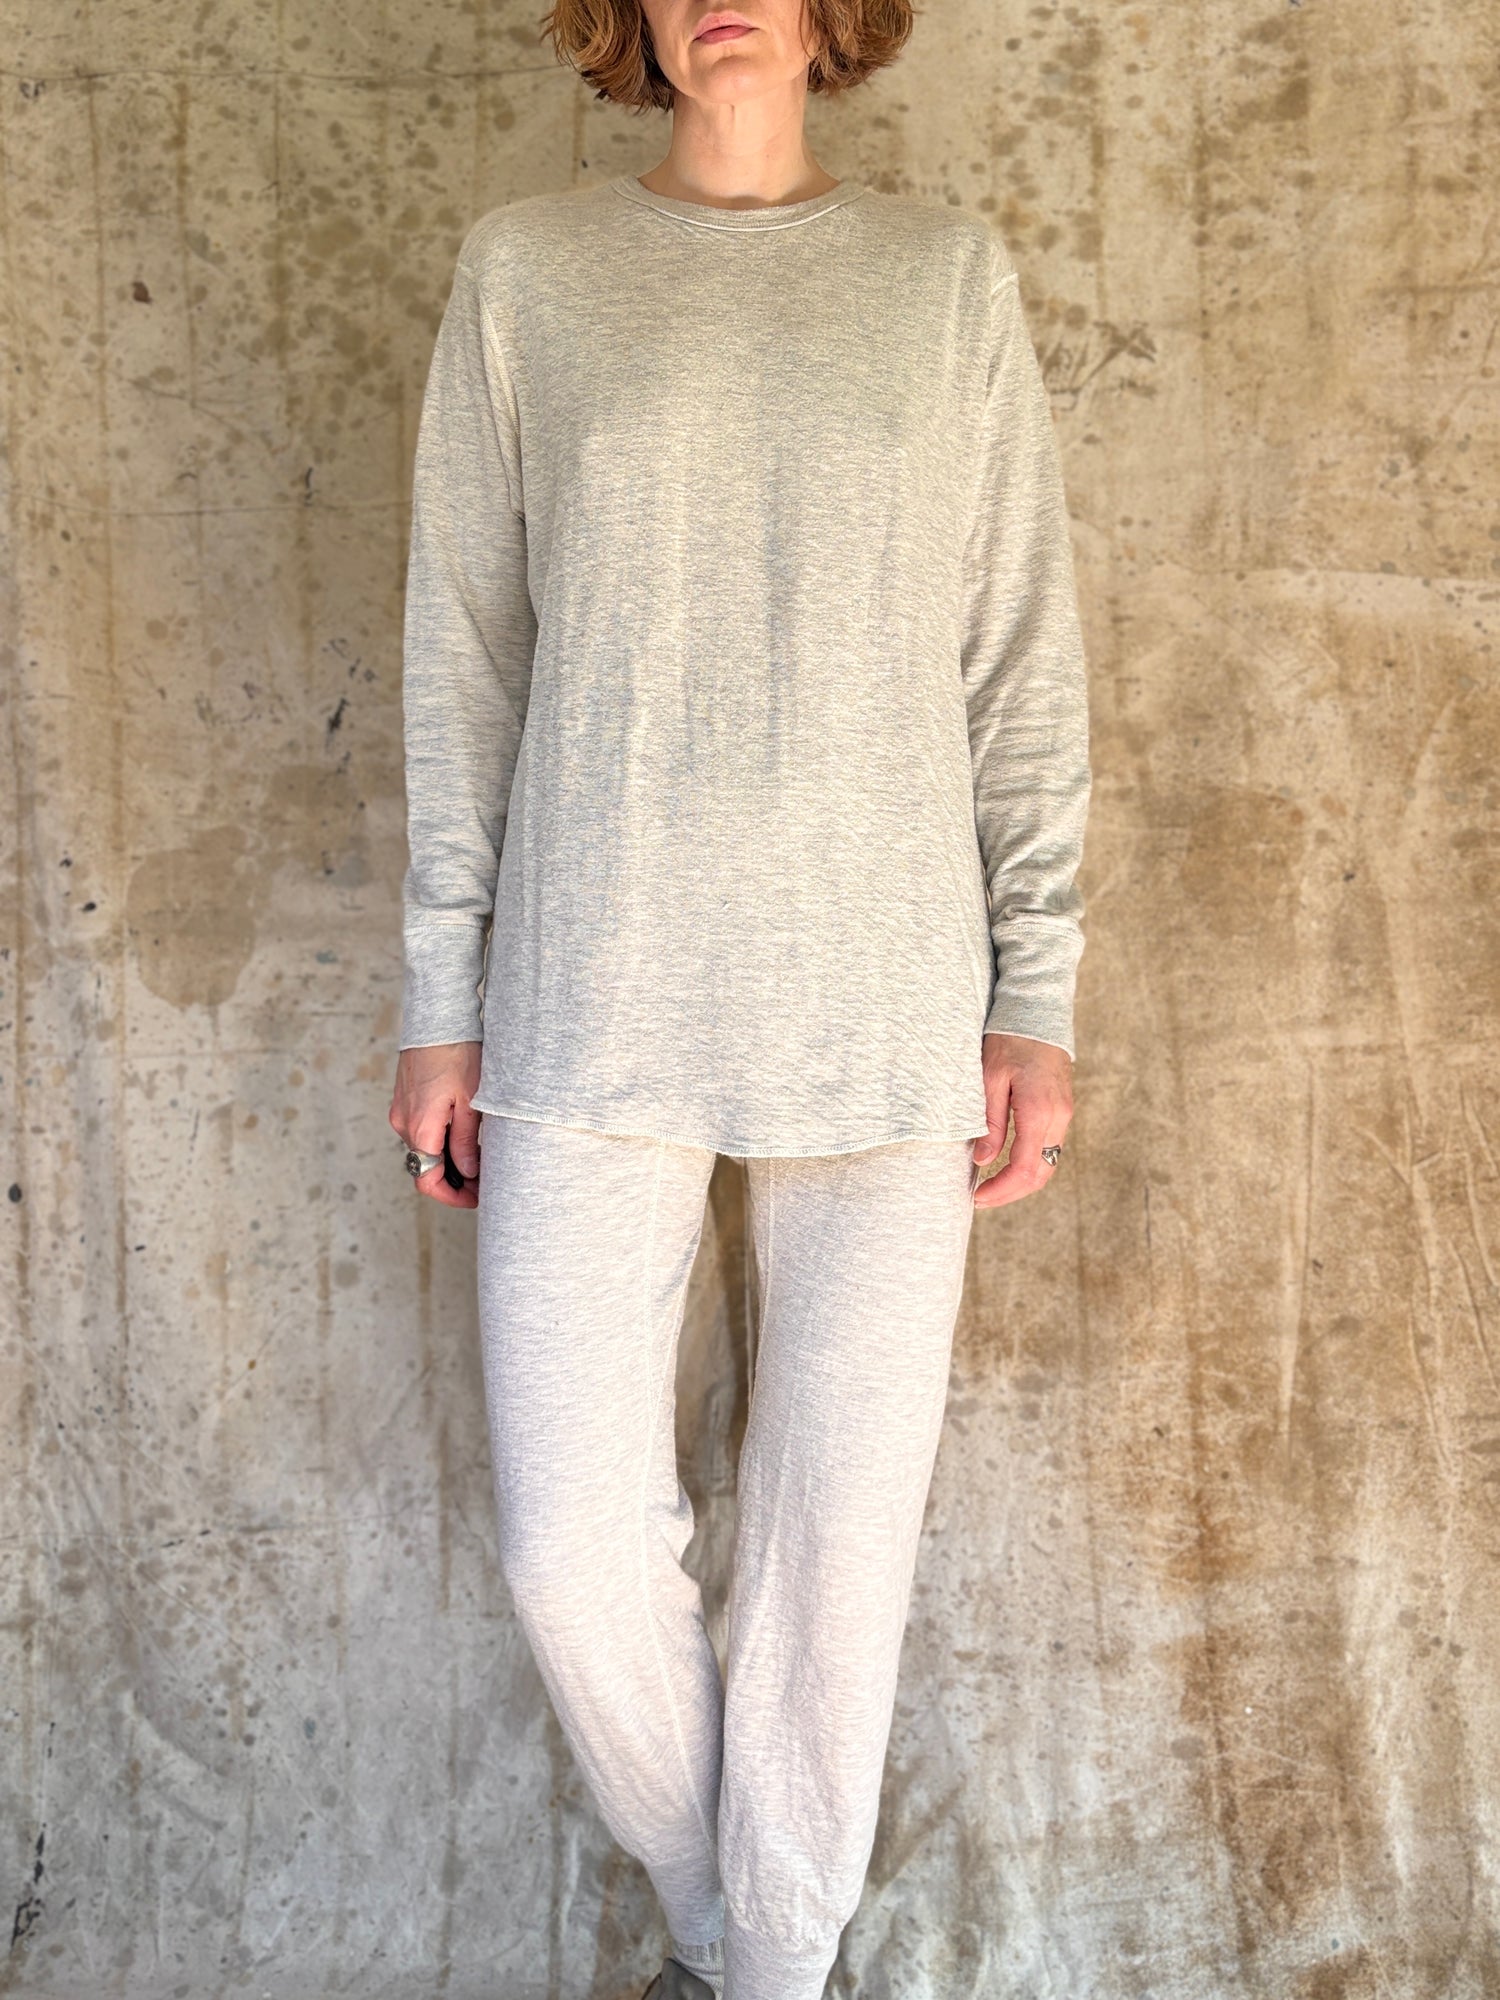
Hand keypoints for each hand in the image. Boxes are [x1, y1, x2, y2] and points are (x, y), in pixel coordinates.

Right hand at [389, 1042, 482, 1208]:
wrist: (438, 1019)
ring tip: (480, 1156)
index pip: (428, 1181)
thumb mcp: (471, 1102)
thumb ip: (467, 1141)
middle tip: (485, 1181)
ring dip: (449, 1160)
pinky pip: (421, 1131)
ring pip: (425, 1150)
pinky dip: (440, 1141)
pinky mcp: (404, 1101)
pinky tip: (464, 1135)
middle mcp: (404, 1124)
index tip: (477, 1197)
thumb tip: (469, 1173)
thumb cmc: (458, 1054)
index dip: (453, 1196)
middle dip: (455, 1180)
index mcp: (420, 1128)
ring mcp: (401, 1112)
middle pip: (426, 1168)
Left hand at [972, 1032, 1073, 1208]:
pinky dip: (1030, 1164)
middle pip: (1041, 1174)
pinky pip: (1049, 1148)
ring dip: (1021, 1181)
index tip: (977, 1197)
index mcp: (1040, 1112)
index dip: (1001, 1190)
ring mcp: (1064, 1114)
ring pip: (1048, 1164)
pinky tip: (1007, 1164)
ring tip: (990, 1186)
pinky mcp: (1062, 1110)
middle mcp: (1058, 1118)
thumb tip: (982, 1160)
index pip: (1024, 1169)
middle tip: (981, 1199)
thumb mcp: (989, 1078)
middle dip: (1011, 1193)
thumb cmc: (1009, 1040)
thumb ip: (989, 1122)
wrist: (1037, 1012)